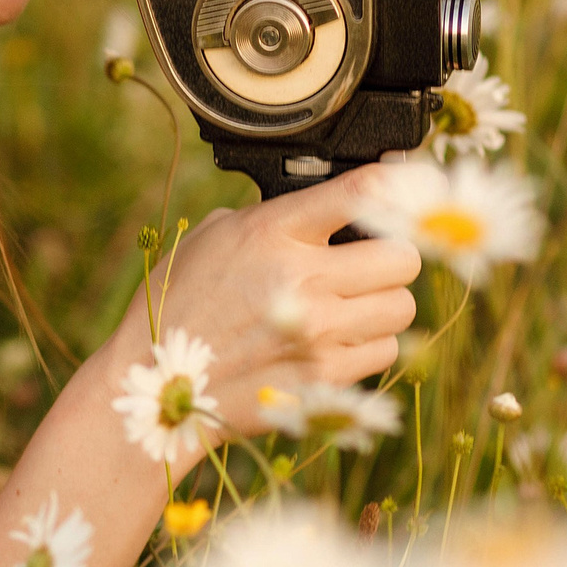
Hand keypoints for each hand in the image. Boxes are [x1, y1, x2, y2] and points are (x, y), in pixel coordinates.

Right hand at [110, 165, 422, 429]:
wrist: (156, 381)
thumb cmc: (182, 302)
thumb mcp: (216, 237)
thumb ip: (277, 220)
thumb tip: (336, 211)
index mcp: (273, 230)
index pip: (363, 192)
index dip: (401, 185)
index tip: (411, 187)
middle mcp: (303, 278)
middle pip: (404, 258)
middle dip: (391, 259)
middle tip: (369, 266)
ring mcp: (318, 332)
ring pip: (402, 308)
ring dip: (381, 306)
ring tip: (349, 309)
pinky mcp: (325, 378)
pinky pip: (382, 353)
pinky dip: (366, 347)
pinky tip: (332, 343)